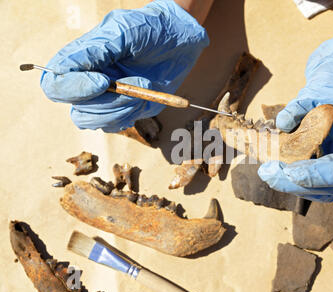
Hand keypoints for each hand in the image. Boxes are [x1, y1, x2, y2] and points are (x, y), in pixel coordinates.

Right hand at [40, 0, 208, 132]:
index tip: (104, 82)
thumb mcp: (125, 31)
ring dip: (123, 109)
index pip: (55, 85)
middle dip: (108, 103)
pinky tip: (146, 97)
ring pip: (95, 122)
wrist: (181, 39)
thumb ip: (95, 49)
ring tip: (145, 86)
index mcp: (80, 59)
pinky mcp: (125, 109)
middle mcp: (88, 81)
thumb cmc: (151, 28)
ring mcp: (106, 98)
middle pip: (77, 110)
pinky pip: (115, 125)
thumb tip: (67, 69)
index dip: (74, 89)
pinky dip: (131, 115)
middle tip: (138, 83)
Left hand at [258, 29, 332, 201]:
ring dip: (294, 183)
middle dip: (301, 183)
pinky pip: (314, 174)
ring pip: (324, 187)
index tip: (293, 173)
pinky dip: (294, 172)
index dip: (324, 175)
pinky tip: (273, 163)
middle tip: (268, 173)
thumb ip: (306, 104)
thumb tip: (282, 123)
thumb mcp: (329, 82)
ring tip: (267, 170)